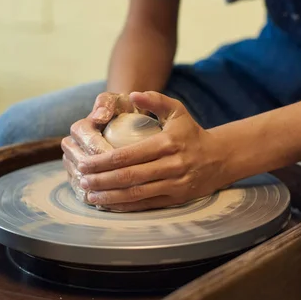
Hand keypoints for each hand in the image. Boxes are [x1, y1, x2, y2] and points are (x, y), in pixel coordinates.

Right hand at [61, 92, 134, 201]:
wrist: (121, 117)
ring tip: (121, 193)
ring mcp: (73, 165)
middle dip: (101, 174)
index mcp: (80, 129)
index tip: (125, 157)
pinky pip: (84, 193)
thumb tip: (99, 115)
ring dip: (98, 189)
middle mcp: (71, 148)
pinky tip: (117, 201)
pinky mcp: (78, 180)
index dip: (104, 151)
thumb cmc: (122, 108)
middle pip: (81, 166)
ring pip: (80, 182)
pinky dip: (98, 199)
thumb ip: (108, 102)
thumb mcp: (117, 100)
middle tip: (126, 181)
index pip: (88, 143)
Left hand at [75, 92, 227, 210]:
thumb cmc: (191, 133)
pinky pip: (145, 204)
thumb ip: (155, 100)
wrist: (219, 158)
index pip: (128, 155)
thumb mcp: (177, 111)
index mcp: (167, 143)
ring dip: (109, 196)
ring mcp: (174, 185)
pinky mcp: (175, 199)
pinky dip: (124, 206)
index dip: (103, 162)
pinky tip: (108, 204)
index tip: (85, 163)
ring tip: (89, 195)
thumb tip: (133, 94)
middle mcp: (171, 166)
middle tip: (81, 180)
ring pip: (135, 194)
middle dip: (101, 180)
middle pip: (128, 177)